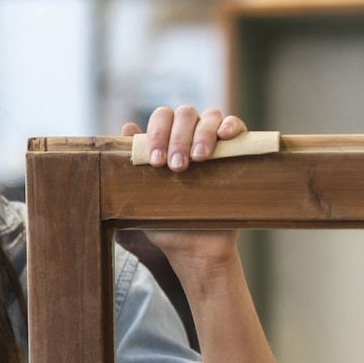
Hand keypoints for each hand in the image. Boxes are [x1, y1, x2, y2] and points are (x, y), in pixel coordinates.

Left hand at [121, 106, 247, 269]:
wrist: (194, 248)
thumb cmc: (165, 220)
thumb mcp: (143, 193)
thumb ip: (135, 163)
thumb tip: (127, 127)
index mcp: (166, 140)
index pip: (161, 118)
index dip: (158, 133)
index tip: (156, 161)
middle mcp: (189, 135)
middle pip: (184, 114)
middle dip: (178, 138)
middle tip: (177, 167)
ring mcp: (214, 141)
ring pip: (210, 116)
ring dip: (202, 133)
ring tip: (199, 160)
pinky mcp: (236, 151)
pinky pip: (237, 125)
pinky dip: (230, 125)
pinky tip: (224, 136)